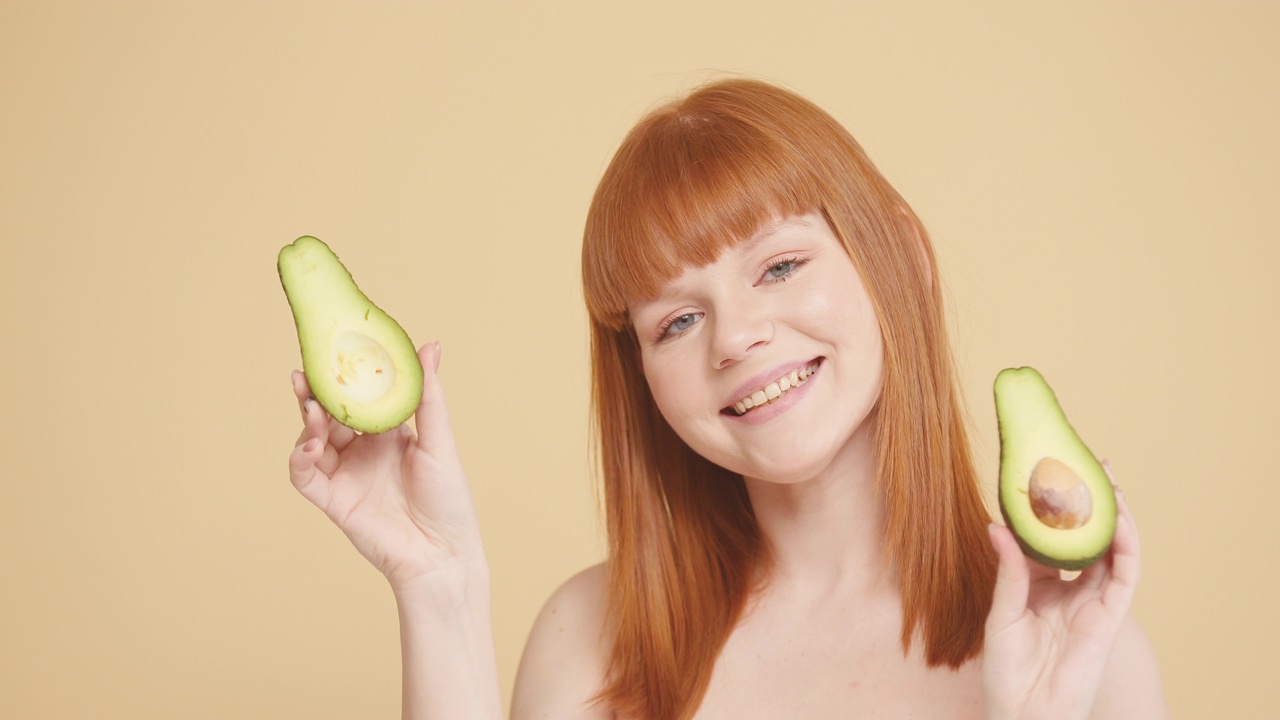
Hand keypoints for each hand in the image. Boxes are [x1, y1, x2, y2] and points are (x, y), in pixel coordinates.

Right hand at [287, 342, 485, 591]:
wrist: (441, 555)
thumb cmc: (449, 500)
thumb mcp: (439, 441)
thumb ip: (428, 395)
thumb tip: (431, 344)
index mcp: (388, 432)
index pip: (358, 396)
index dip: (344, 376)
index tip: (332, 351)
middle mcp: (362, 450)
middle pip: (328, 413)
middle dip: (314, 393)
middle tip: (304, 373)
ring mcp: (345, 474)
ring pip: (312, 439)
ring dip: (307, 422)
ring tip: (313, 408)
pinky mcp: (332, 500)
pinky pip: (304, 476)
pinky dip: (299, 458)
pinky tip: (310, 445)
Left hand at [981, 461, 1138, 719]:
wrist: (1023, 711)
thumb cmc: (1006, 670)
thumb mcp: (1002, 611)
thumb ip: (1009, 570)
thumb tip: (998, 525)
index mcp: (1041, 584)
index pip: (1052, 537)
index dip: (1054, 509)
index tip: (1050, 474)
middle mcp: (1070, 589)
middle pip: (1087, 537)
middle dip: (1093, 503)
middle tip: (1092, 464)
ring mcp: (1092, 602)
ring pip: (1112, 550)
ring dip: (1115, 516)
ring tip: (1110, 482)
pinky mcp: (1109, 618)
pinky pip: (1124, 577)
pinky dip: (1125, 548)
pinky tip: (1119, 521)